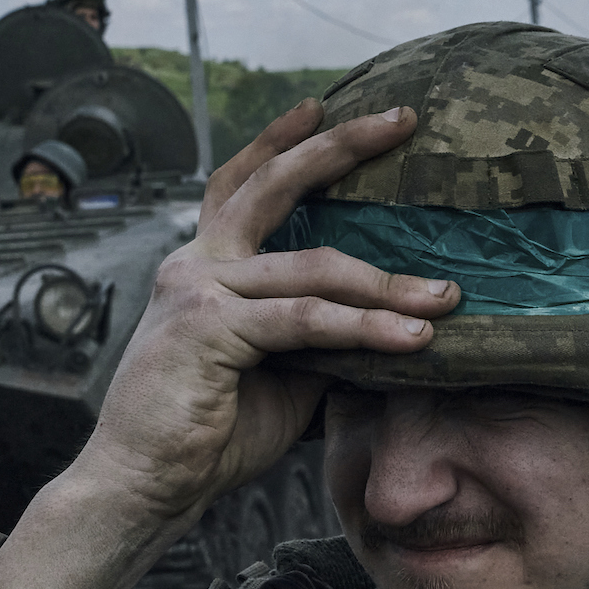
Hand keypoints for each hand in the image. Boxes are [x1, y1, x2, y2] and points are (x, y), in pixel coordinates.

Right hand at [0, 99, 458, 588]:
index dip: (281, 141)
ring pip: (312, 267)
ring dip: (385, 284)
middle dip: (340, 146)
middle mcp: (194, 263)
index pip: (241, 183)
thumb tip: (386, 319)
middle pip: (272, 184)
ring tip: (443, 298)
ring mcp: (197, 289)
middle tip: (401, 120)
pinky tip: (412, 338)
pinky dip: (364, 327)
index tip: (324, 106)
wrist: (145, 483)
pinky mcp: (208, 327)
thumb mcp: (277, 370)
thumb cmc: (207, 431)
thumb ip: (316, 334)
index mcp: (204, 266)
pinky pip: (304, 320)